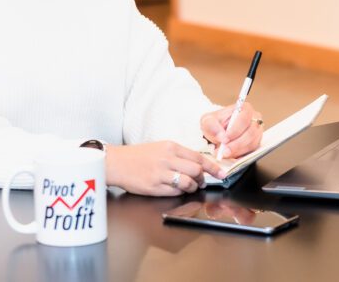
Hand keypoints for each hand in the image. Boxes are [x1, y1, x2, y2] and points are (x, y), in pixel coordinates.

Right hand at [105, 142, 226, 196]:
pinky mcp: (155, 186)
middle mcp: (167, 158)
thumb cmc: (138, 156)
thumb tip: (197, 164)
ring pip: (188, 182)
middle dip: (202, 178)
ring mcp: (161, 173)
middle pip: (196, 170)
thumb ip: (178, 155)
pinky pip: (175, 192)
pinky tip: (175, 189)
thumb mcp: (160, 147)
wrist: (116, 162)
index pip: (198, 156)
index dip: (213, 167)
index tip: (222, 173)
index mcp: (171, 147)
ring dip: (192, 187)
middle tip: (201, 181)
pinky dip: (179, 192)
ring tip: (188, 186)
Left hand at [200, 103, 263, 159]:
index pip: (244, 119)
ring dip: (237, 151)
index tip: (225, 139)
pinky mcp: (256, 144)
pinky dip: (240, 155)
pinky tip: (230, 156)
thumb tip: (222, 137)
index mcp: (245, 108)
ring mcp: (257, 132)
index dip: (235, 130)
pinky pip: (252, 152)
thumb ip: (213, 126)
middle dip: (237, 144)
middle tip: (224, 151)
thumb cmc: (215, 124)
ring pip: (252, 144)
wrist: (217, 133)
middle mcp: (255, 120)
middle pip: (251, 133)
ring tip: (224, 154)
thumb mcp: (208, 121)